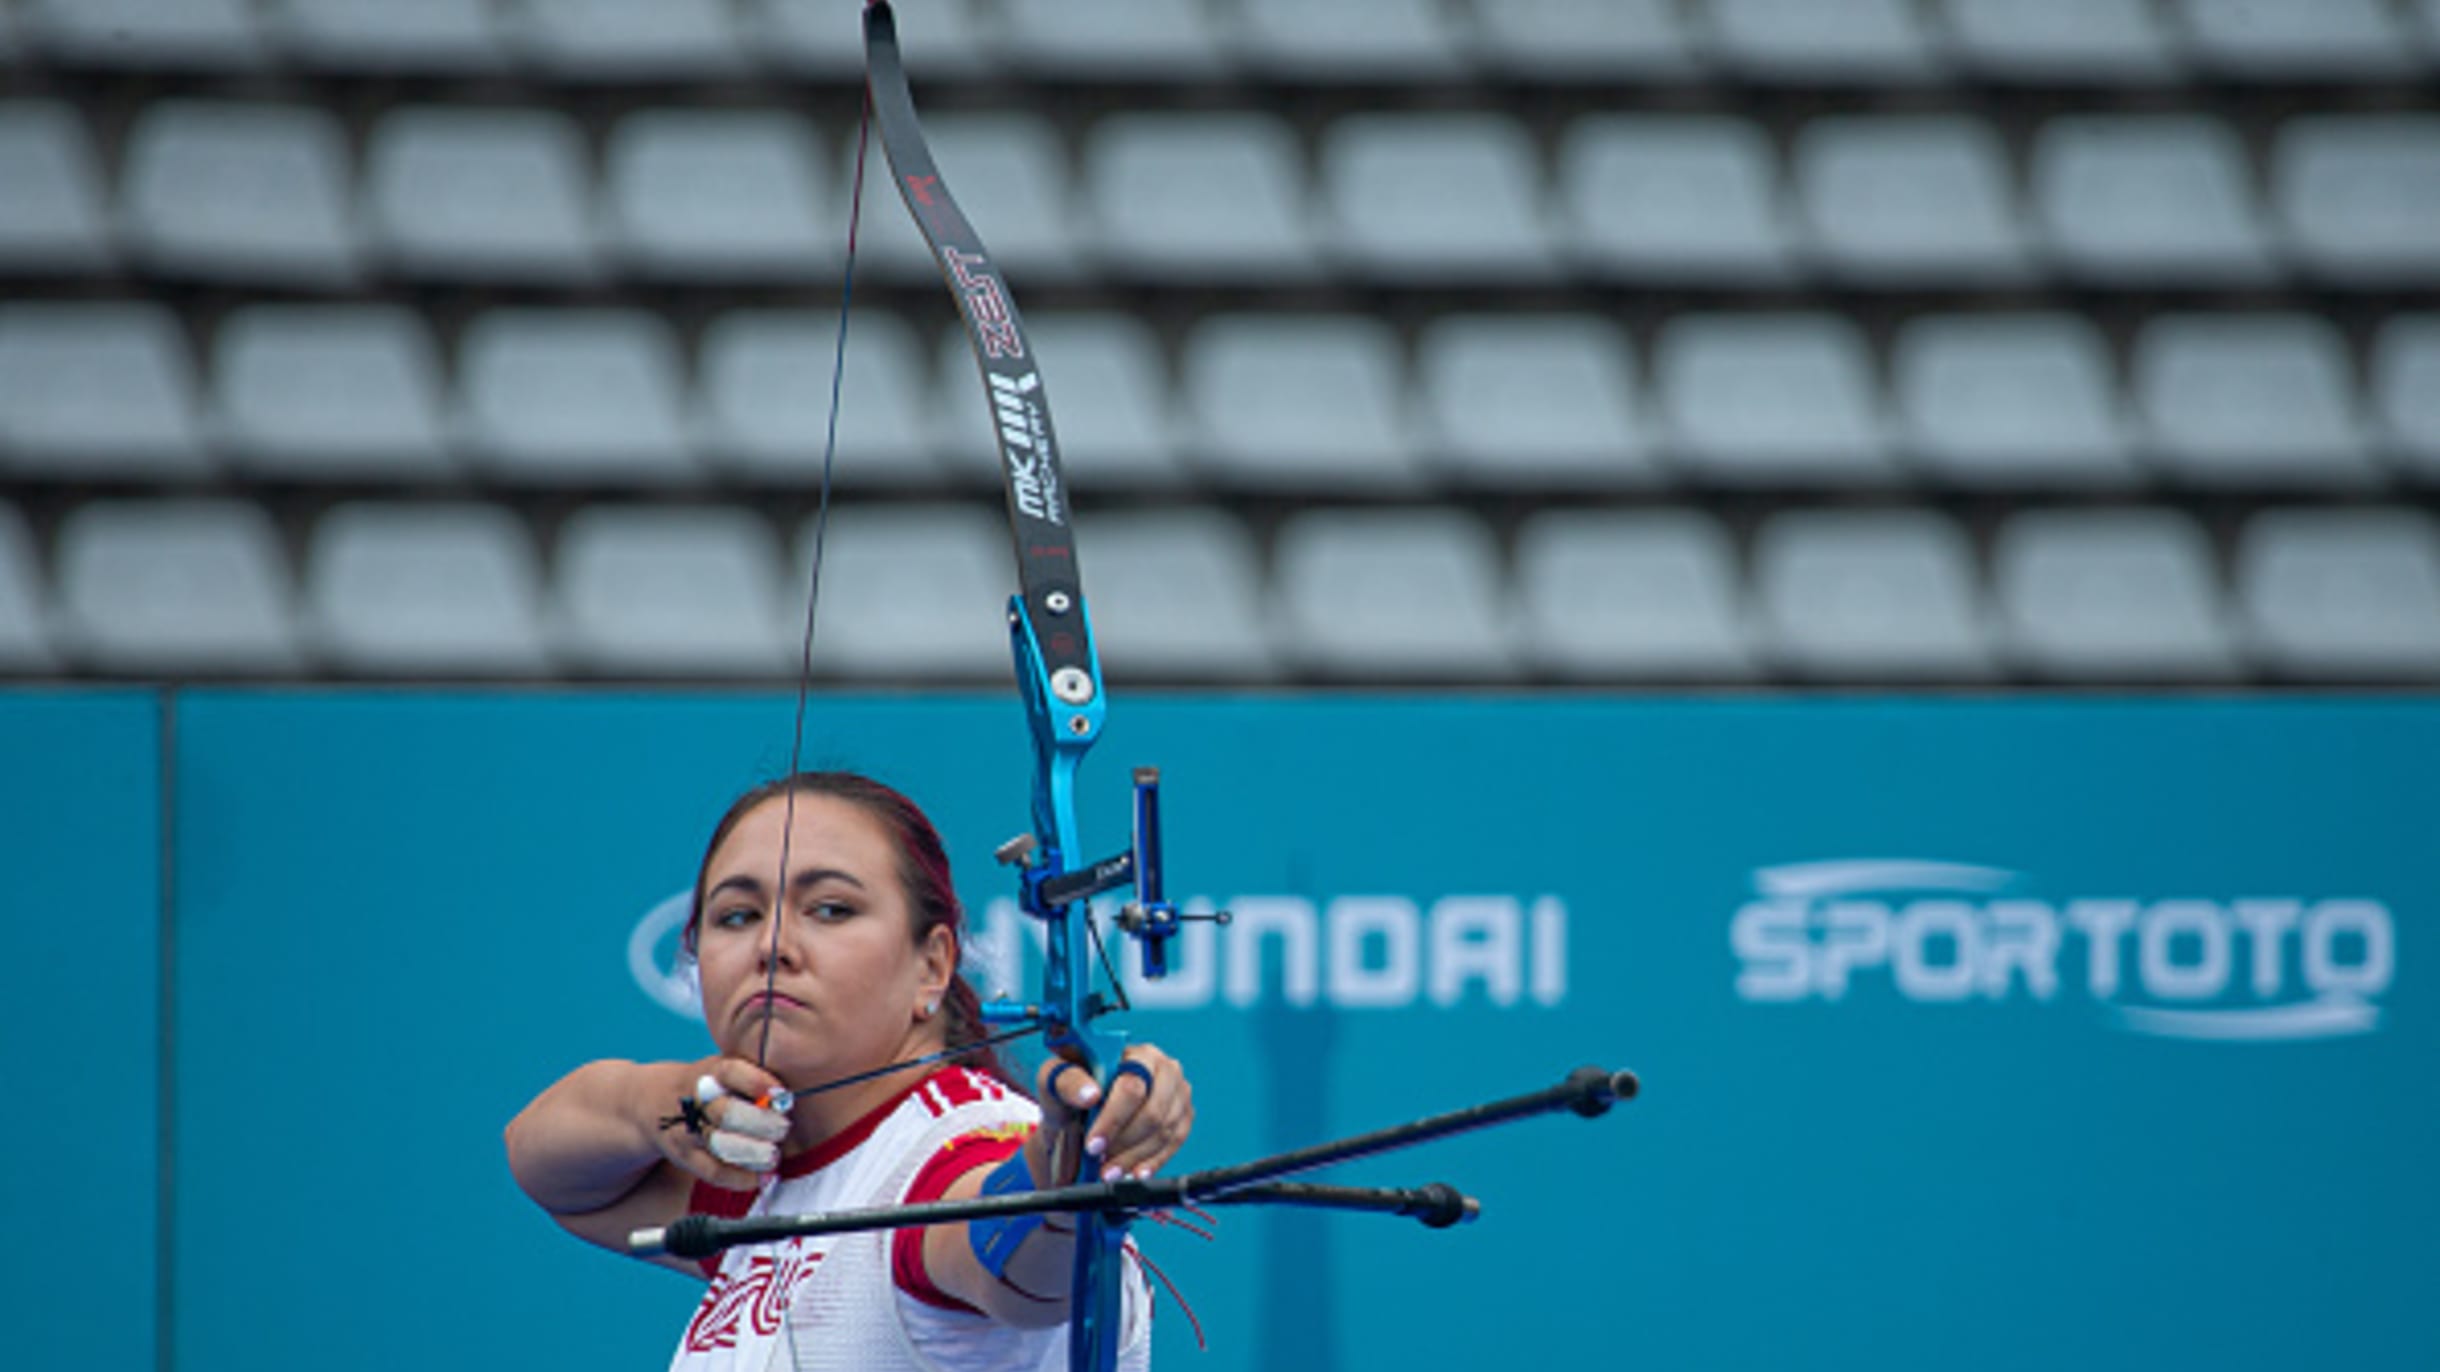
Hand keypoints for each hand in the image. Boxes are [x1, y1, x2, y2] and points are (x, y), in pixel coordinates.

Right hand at [656, 1056, 791, 1191]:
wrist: (655, 1101)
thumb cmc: (708, 1085)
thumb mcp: (724, 1069)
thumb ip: (753, 1079)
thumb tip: (788, 1099)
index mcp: (711, 1071)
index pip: (732, 1072)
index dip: (758, 1083)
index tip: (782, 1095)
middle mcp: (696, 1100)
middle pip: (726, 1113)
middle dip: (760, 1124)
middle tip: (782, 1129)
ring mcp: (688, 1130)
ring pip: (720, 1145)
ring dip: (751, 1153)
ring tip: (773, 1156)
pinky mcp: (686, 1157)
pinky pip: (713, 1172)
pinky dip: (740, 1178)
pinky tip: (761, 1178)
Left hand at [1033, 1045, 1192, 1184]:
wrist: (1081, 1113)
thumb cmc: (1072, 1091)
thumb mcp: (1057, 1080)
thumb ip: (1068, 1080)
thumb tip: (1090, 1094)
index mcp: (1135, 1052)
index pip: (1133, 1086)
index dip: (1113, 1119)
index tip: (1093, 1144)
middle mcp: (1164, 1069)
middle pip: (1154, 1113)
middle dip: (1124, 1142)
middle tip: (1100, 1161)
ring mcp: (1178, 1094)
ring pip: (1165, 1132)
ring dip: (1134, 1157)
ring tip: (1109, 1171)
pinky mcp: (1183, 1117)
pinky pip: (1174, 1144)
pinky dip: (1153, 1162)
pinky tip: (1133, 1171)